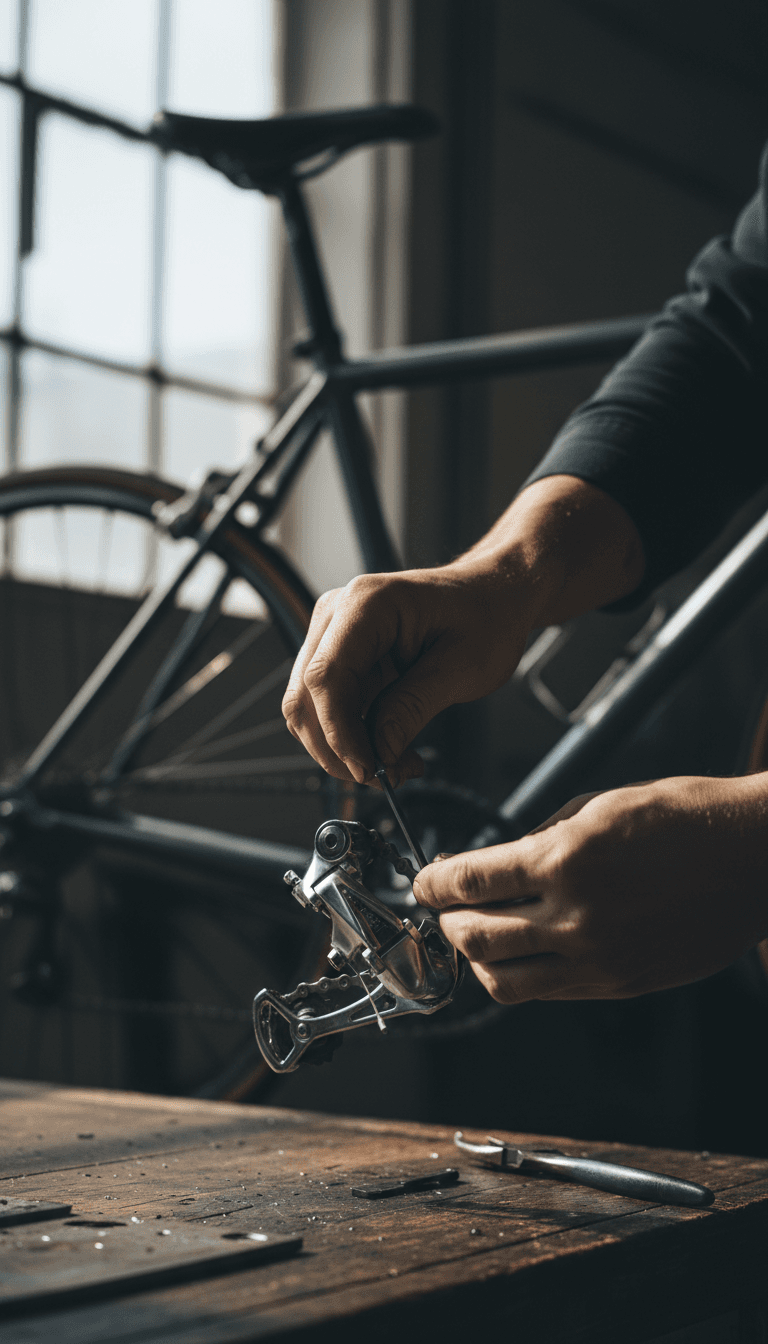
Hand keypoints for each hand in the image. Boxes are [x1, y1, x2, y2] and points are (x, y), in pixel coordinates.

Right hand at [282, 564, 533, 784]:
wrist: (491, 596)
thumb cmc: (485, 618)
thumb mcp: (463, 667)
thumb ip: (413, 708)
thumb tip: (378, 751)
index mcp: (367, 605)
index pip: (326, 678)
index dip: (339, 733)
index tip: (368, 769)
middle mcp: (338, 615)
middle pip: (306, 697)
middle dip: (339, 749)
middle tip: (389, 777)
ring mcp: (334, 635)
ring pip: (310, 709)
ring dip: (345, 749)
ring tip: (399, 765)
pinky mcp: (342, 657)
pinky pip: (330, 708)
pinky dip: (354, 738)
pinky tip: (392, 748)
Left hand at [413, 775, 767, 1000]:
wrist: (754, 859)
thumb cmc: (686, 819)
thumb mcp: (600, 805)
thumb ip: (541, 837)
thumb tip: (497, 862)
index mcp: (565, 859)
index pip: (468, 881)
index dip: (432, 883)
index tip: (422, 881)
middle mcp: (575, 917)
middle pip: (473, 937)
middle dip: (445, 920)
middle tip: (442, 907)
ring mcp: (598, 959)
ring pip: (502, 981)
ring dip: (475, 959)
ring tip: (473, 935)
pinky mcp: (618, 983)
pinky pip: (547, 992)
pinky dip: (520, 975)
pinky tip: (520, 952)